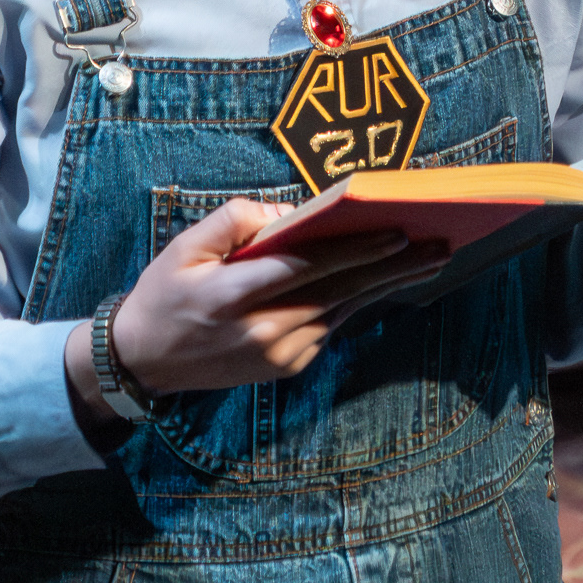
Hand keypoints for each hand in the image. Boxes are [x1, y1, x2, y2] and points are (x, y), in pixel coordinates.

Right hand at [63, 199, 447, 428]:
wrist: (144, 362)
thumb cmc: (165, 293)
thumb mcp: (185, 247)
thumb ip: (234, 221)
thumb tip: (290, 214)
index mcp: (234, 296)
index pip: (307, 267)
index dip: (355, 249)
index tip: (396, 231)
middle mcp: (263, 330)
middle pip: (340, 292)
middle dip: (394, 267)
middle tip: (438, 246)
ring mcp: (278, 355)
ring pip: (342, 310)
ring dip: (386, 283)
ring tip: (428, 259)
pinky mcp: (287, 367)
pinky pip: (330, 326)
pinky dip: (358, 301)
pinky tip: (387, 279)